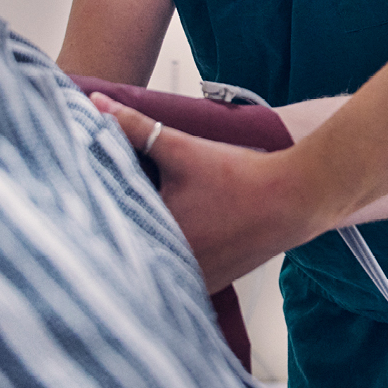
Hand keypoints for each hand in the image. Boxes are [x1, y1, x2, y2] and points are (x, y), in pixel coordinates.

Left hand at [89, 92, 334, 292]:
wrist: (294, 198)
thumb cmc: (240, 176)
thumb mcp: (182, 147)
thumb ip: (135, 127)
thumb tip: (96, 104)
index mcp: (160, 237)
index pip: (111, 230)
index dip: (100, 216)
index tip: (93, 204)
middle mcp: (175, 267)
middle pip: (134, 252)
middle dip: (124, 234)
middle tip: (114, 215)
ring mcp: (197, 281)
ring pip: (158, 268)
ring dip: (151, 252)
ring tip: (148, 228)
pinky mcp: (215, 283)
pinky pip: (182, 278)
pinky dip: (175, 263)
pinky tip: (179, 242)